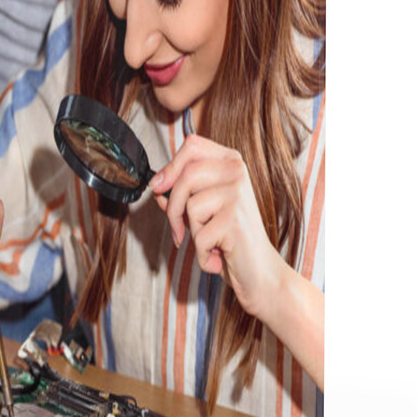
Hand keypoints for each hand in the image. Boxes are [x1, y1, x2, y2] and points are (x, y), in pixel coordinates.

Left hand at [150, 134, 284, 320]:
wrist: (259, 271)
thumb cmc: (229, 240)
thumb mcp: (203, 211)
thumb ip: (181, 194)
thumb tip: (157, 185)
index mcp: (231, 162)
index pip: (192, 145)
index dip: (170, 167)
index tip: (159, 188)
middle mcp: (237, 172)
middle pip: (186, 176)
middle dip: (173, 208)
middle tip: (179, 230)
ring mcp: (238, 194)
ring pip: (189, 206)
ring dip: (192, 233)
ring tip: (210, 242)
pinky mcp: (235, 220)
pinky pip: (199, 235)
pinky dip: (202, 255)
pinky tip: (218, 256)